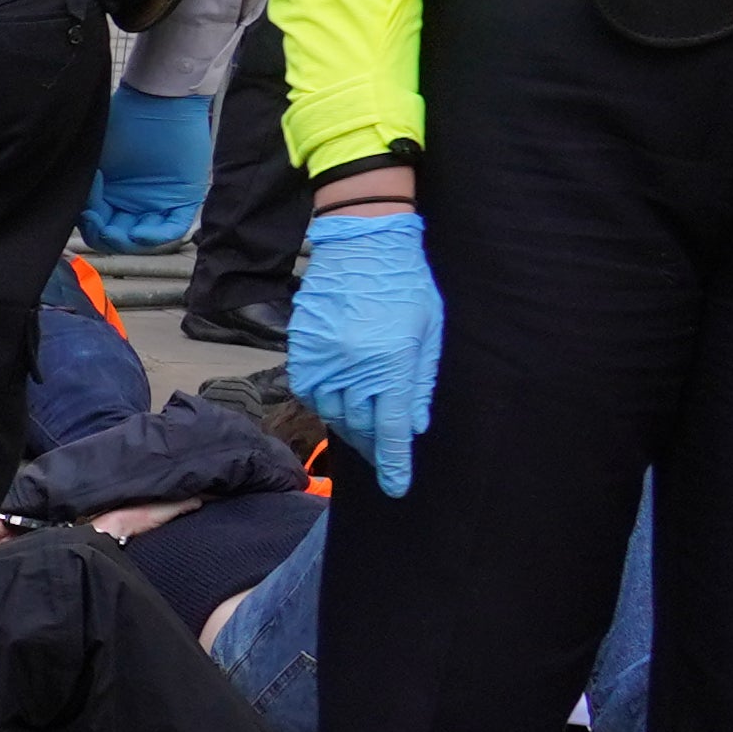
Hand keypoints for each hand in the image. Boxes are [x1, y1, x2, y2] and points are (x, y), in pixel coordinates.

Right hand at [81, 84, 212, 249]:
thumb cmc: (123, 120)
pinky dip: (157, 236)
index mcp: (109, 192)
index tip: (85, 214)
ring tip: (122, 233)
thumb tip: (65, 206)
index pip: (97, 224)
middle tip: (103, 228)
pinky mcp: (183, 198)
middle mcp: (132, 200)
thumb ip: (83, 183)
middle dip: (108, 237)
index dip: (89, 226)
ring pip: (143, 237)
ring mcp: (158, 201)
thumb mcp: (94, 157)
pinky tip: (141, 233)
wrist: (158, 100)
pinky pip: (173, 226)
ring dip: (129, 240)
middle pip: (118, 236)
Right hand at [289, 204, 443, 497]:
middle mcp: (355, 367)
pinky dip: (325, 403)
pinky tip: (338, 402)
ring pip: (333, 412)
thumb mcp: (429, 330)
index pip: (393, 428)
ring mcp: (324, 359)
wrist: (362, 244)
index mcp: (393, 363)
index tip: (397, 487)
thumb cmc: (406, 282)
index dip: (395, 462)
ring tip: (361, 431)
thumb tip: (415, 423)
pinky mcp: (303, 349)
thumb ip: (422, 379)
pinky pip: (311, 391)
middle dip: (373, 446)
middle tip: (382, 455)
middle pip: (361, 425)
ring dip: (349, 426)